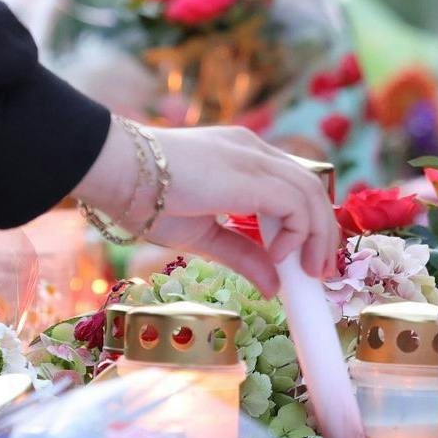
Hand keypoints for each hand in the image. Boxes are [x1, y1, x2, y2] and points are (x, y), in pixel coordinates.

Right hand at [71, 120, 337, 295]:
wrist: (114, 172)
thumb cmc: (145, 199)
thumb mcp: (203, 236)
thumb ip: (241, 255)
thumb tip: (273, 287)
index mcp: (242, 158)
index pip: (293, 186)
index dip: (307, 223)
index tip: (306, 261)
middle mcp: (253, 151)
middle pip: (310, 189)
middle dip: (322, 234)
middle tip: (319, 274)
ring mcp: (253, 157)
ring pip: (310, 194)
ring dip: (317, 237)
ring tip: (307, 273)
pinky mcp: (250, 173)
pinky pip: (295, 203)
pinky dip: (297, 232)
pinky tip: (279, 256)